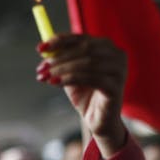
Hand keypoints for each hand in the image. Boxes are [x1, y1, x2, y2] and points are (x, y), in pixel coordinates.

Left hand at [37, 34, 127, 155]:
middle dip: (59, 57)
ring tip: (45, 77)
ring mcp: (120, 71)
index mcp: (106, 47)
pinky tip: (55, 83)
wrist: (99, 120)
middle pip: (85, 49)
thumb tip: (43, 47)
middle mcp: (117, 55)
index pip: (81, 38)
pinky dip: (70, 79)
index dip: (60, 41)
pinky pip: (90, 78)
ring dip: (62, 69)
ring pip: (86, 63)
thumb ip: (61, 59)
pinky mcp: (116, 87)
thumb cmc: (86, 94)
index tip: (40, 48)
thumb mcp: (70, 73)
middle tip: (41, 67)